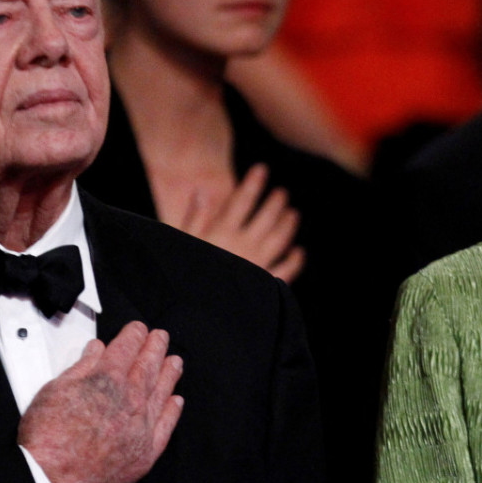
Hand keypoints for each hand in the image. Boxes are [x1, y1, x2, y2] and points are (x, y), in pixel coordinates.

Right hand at [19, 321, 183, 482]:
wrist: (53, 481)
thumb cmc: (48, 440)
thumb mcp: (54, 391)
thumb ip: (80, 367)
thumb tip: (94, 350)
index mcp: (107, 380)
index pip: (127, 347)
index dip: (135, 334)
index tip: (139, 329)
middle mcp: (129, 400)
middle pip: (149, 365)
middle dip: (155, 347)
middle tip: (161, 337)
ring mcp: (140, 426)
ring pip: (161, 391)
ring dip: (169, 373)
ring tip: (175, 362)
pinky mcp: (145, 452)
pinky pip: (166, 425)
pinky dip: (172, 410)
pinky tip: (175, 400)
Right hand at [178, 163, 304, 282]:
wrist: (196, 313)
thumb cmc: (185, 276)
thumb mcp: (182, 244)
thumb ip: (193, 218)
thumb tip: (201, 191)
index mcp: (222, 233)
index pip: (242, 201)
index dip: (253, 183)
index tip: (262, 169)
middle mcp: (243, 245)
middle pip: (266, 217)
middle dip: (276, 202)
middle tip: (282, 193)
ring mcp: (256, 264)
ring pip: (279, 239)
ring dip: (288, 224)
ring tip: (293, 213)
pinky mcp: (263, 284)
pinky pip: (285, 270)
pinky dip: (294, 260)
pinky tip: (298, 252)